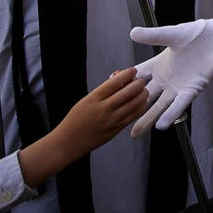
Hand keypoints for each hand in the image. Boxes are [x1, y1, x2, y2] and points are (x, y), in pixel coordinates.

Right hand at [19, 68, 148, 187]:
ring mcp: (111, 120)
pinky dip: (140, 108)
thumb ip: (102, 92)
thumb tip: (119, 80)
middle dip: (138, 85)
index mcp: (93, 99)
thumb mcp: (85, 101)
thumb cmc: (75, 119)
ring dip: (142, 96)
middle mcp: (103, 109)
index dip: (126, 75)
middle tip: (142, 81)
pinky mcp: (115, 130)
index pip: (113, 83)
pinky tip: (143, 103)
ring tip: (145, 90)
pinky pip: (132, 117)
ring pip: (133, 105)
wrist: (68, 142)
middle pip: (127, 93)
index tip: (133, 70)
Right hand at [128, 8, 212, 136]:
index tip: (107, 97)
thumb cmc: (198, 34)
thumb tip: (132, 32)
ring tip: (135, 132)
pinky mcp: (192, 88)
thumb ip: (152, 36)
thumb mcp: (171, 35)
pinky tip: (161, 125)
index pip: (137, 78)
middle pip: (144, 97)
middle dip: (131, 110)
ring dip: (148, 118)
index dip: (123, 86)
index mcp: (159, 65)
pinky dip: (170, 114)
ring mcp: (178, 86)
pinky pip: (179, 104)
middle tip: (117, 124)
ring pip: (160, 105)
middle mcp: (166, 78)